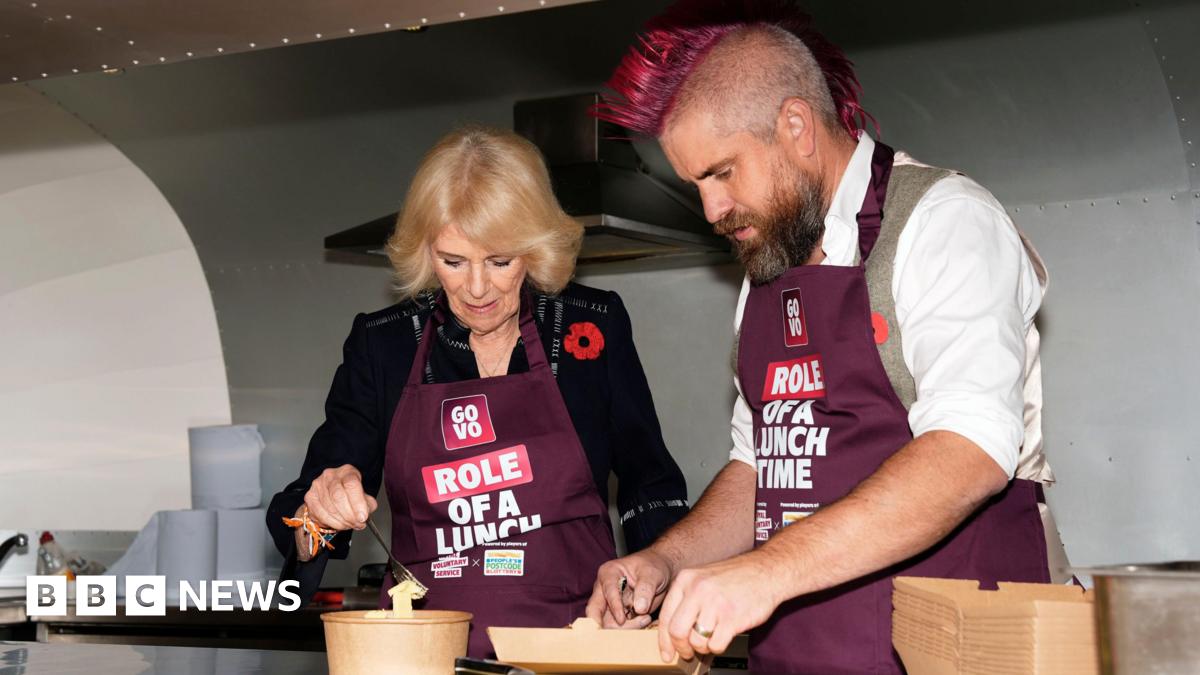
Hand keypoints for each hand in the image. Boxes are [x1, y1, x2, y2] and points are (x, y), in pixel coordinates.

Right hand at [303, 464, 377, 531]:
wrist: (335, 492)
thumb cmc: (351, 494)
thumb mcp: (364, 495)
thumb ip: (368, 504)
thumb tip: (364, 514)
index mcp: (347, 471)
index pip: (351, 484)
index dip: (358, 503)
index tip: (363, 517)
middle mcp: (330, 476)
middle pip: (338, 496)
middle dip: (350, 515)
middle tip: (357, 524)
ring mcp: (318, 486)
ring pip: (329, 508)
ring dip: (342, 522)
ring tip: (350, 525)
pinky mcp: (310, 497)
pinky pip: (320, 514)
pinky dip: (332, 523)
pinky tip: (339, 524)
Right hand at [585, 548, 673, 628]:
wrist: (662, 572)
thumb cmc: (654, 566)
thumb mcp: (652, 574)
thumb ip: (645, 589)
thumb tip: (639, 608)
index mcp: (608, 573)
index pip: (606, 592)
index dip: (613, 607)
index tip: (622, 620)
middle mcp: (604, 590)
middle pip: (596, 612)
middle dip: (607, 625)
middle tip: (623, 634)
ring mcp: (609, 604)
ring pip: (606, 624)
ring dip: (624, 628)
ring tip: (646, 618)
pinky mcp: (617, 616)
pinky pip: (618, 629)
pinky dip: (630, 630)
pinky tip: (645, 620)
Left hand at [657, 552, 780, 661]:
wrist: (767, 571)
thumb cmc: (737, 577)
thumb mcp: (704, 578)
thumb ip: (687, 599)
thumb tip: (673, 631)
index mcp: (686, 579)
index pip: (665, 616)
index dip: (664, 640)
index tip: (666, 653)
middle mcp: (698, 590)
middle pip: (677, 631)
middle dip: (681, 648)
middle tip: (687, 653)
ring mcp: (715, 604)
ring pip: (696, 641)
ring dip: (703, 647)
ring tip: (711, 639)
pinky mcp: (732, 618)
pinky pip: (716, 645)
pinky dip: (718, 647)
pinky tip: (723, 637)